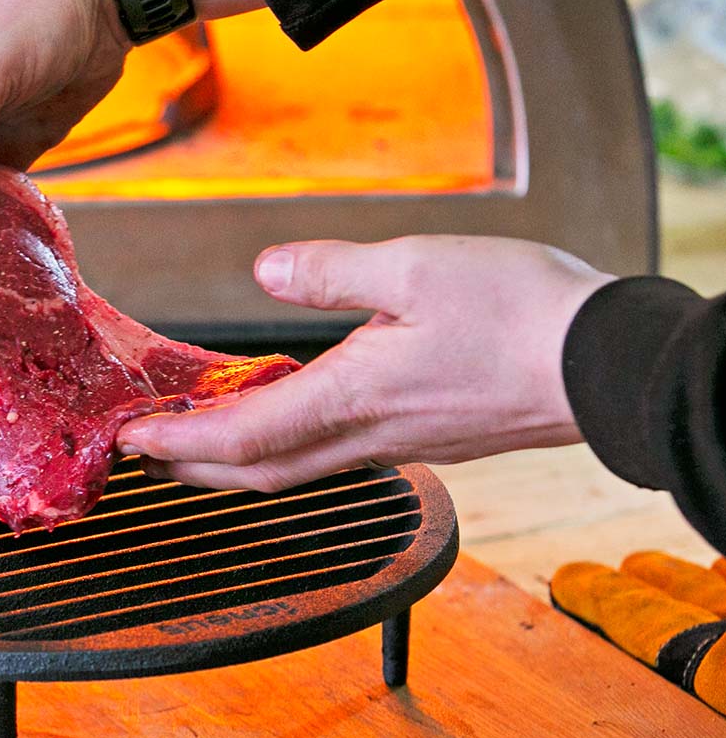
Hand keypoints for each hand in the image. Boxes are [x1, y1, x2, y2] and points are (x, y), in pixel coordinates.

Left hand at [116, 235, 613, 488]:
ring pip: (291, 468)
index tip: (133, 440)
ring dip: (233, 460)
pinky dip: (282, 445)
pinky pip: (328, 453)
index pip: (241, 438)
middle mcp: (365, 436)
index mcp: (352, 398)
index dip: (179, 444)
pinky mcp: (418, 439)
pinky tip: (280, 418)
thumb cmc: (523, 316)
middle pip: (256, 470)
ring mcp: (393, 444)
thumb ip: (332, 272)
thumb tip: (268, 269)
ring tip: (194, 439)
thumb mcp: (417, 267)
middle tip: (145, 450)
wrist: (603, 365)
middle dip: (191, 467)